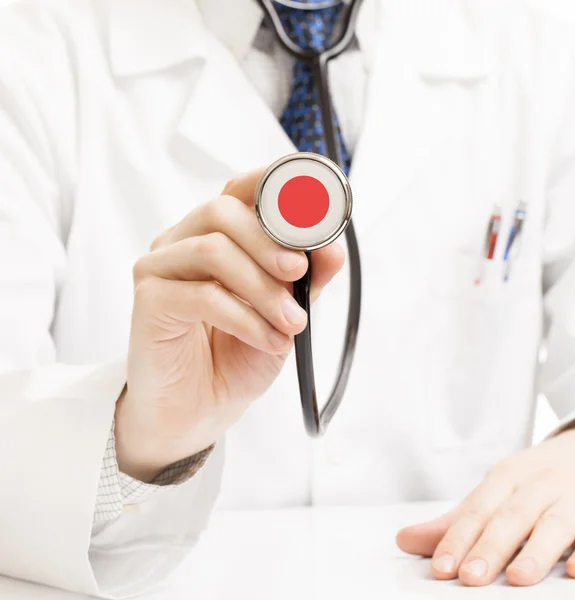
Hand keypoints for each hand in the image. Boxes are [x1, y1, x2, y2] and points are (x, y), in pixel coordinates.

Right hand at [116, 169, 343, 480]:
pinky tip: (268, 340)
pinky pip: (202, 296)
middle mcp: (183, 242)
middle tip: (300, 273)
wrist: (198, 410)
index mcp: (215, 235)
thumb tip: (333, 247)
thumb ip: (306, 279)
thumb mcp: (285, 313)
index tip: (314, 202)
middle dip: (270, 242)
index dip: (273, 184)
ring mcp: (160, 268)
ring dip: (263, 289)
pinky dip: (245, 318)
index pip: (239, 190)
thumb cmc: (237, 355)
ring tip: (292, 323)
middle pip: (222, 212)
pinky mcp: (149, 301)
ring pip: (213, 250)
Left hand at [396, 423, 574, 585]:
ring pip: (554, 523)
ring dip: (536, 551)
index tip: (440, 567)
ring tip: (518, 579)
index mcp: (505, 478)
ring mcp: (572, 497)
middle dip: (490, 547)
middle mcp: (536, 485)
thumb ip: (454, 522)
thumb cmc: (532, 479)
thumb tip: (404, 540)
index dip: (457, 538)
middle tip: (470, 578)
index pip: (477, 510)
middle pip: (511, 517)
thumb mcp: (494, 491)